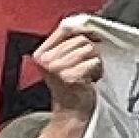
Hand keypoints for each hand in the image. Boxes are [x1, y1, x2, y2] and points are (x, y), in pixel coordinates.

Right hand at [31, 18, 106, 137]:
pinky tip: (90, 79)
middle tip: (87, 66)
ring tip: (88, 73)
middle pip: (80, 39)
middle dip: (90, 51)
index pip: (65, 29)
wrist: (71, 113)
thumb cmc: (70, 89)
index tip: (93, 35)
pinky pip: (93, 63)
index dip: (83, 30)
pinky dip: (96, 70)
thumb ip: (69, 43)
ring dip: (94, 61)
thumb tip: (86, 25)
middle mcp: (46, 60)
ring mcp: (57, 68)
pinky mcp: (70, 77)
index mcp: (41, 53)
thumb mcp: (63, 62)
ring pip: (88, 49)